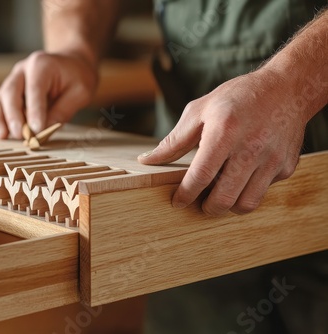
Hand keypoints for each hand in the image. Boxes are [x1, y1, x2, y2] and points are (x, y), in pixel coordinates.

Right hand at [0, 51, 97, 138]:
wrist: (71, 64)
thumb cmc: (77, 77)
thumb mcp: (81, 92)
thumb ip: (64, 110)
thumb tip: (45, 131)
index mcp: (41, 65)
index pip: (35, 89)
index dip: (34, 111)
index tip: (36, 130)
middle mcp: (22, 70)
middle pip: (10, 92)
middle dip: (12, 115)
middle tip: (19, 135)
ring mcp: (13, 80)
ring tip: (2, 137)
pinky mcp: (9, 92)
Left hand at [138, 70, 305, 214]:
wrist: (287, 89)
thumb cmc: (238, 97)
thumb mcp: (199, 111)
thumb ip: (174, 141)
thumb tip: (147, 160)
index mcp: (225, 132)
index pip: (201, 176)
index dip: (186, 194)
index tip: (178, 202)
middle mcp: (251, 148)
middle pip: (224, 198)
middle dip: (207, 208)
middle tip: (199, 204)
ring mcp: (271, 160)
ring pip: (246, 204)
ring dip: (228, 206)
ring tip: (219, 196)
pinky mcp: (286, 167)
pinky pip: (263, 191)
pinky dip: (248, 192)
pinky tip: (241, 178)